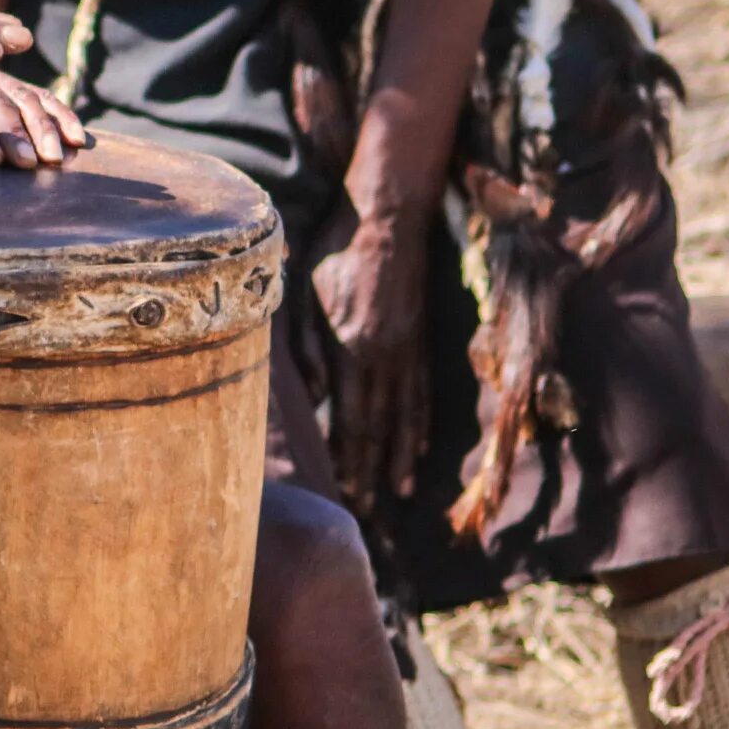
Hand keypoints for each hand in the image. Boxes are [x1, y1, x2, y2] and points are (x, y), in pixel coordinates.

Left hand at [310, 206, 430, 507]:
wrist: (386, 220)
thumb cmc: (334, 253)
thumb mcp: (305, 295)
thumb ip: (308, 347)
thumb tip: (318, 398)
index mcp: (354, 348)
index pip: (352, 417)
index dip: (349, 457)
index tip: (345, 489)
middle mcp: (386, 357)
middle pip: (380, 426)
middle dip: (372, 470)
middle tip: (367, 508)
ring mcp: (408, 351)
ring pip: (406, 416)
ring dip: (401, 458)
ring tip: (397, 493)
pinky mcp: (420, 341)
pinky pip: (423, 393)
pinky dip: (420, 425)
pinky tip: (418, 447)